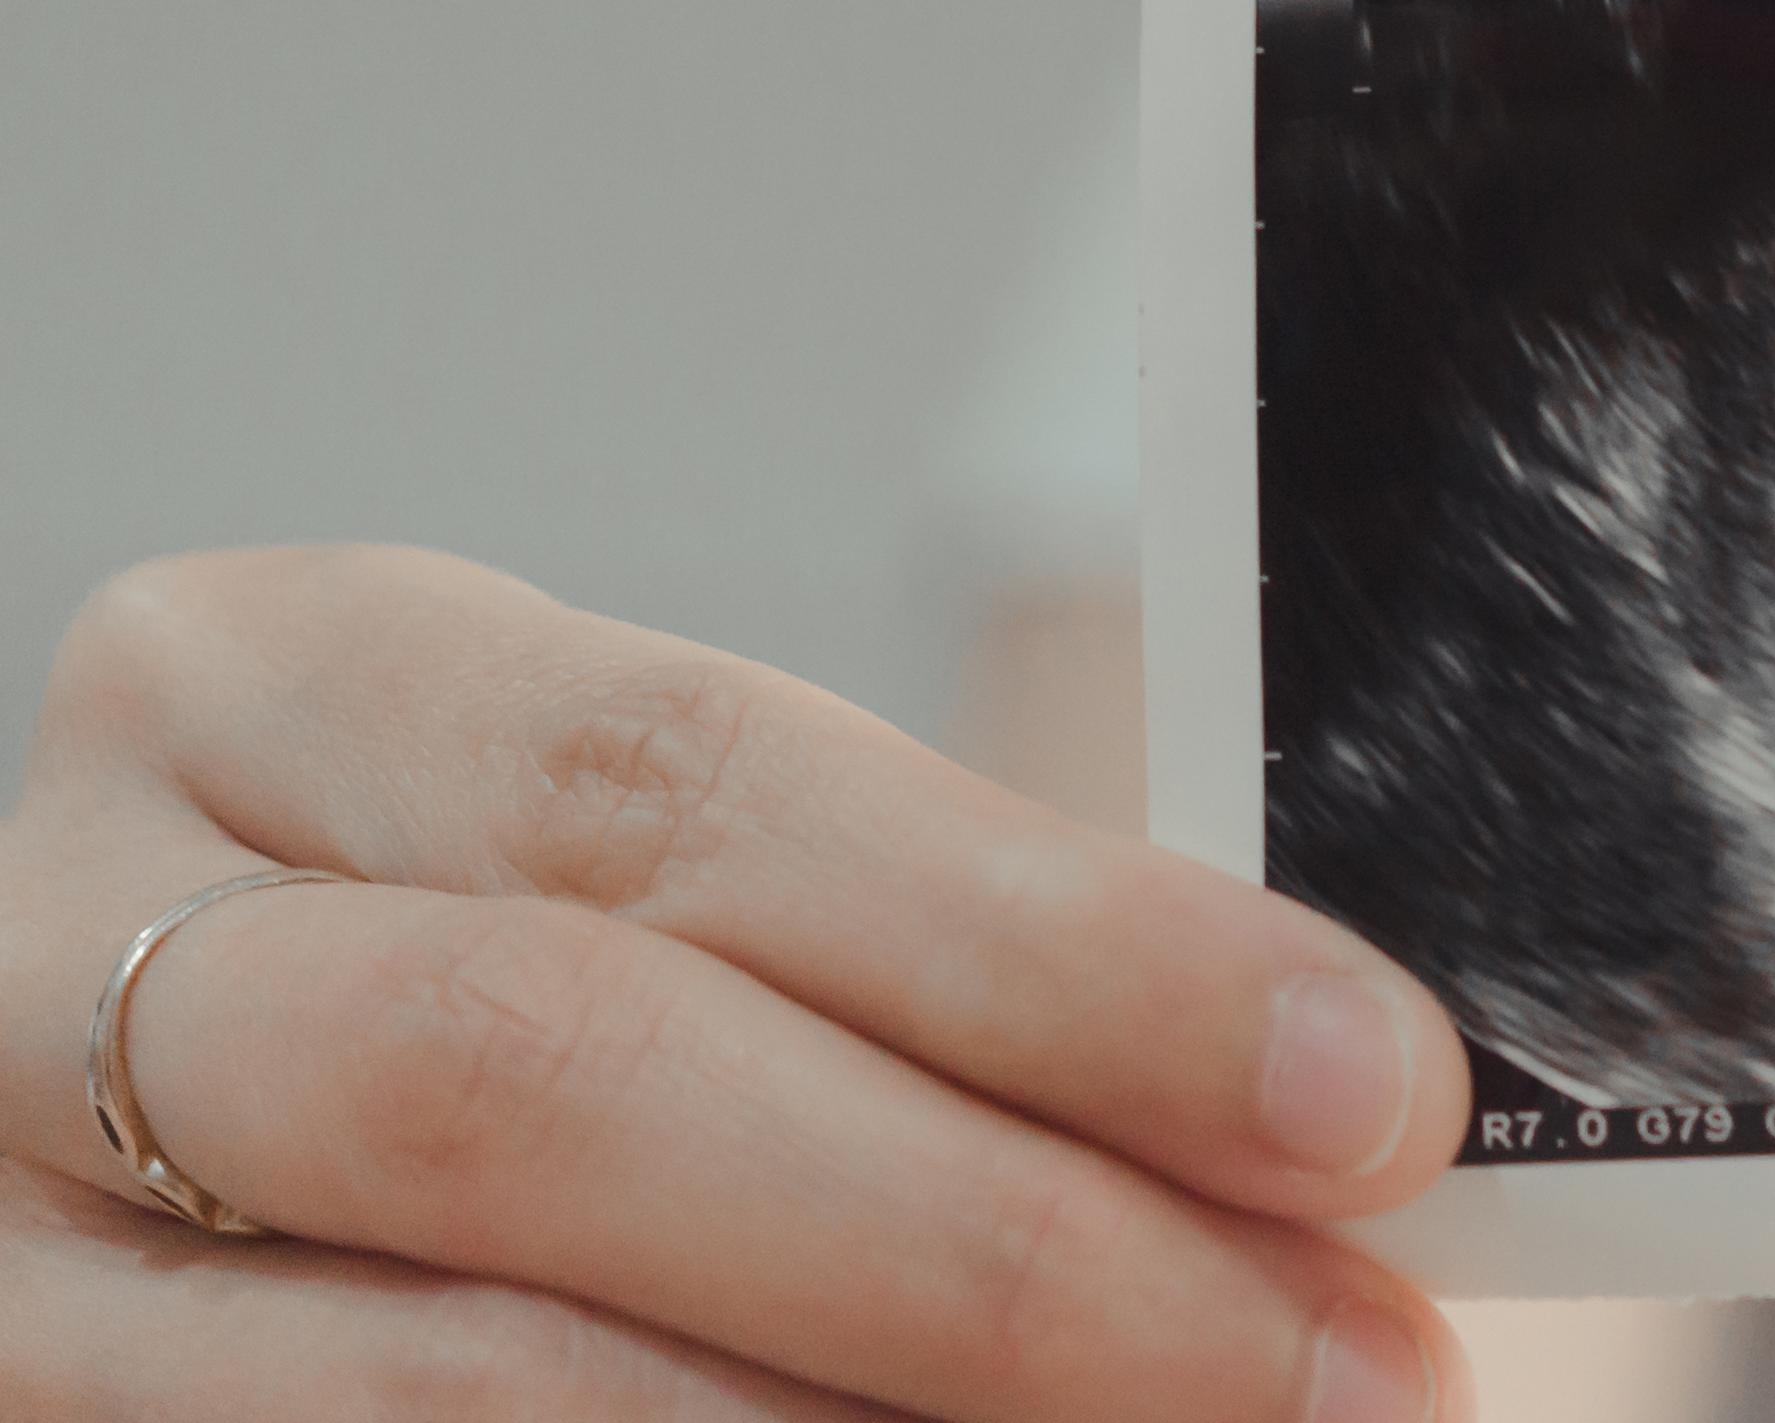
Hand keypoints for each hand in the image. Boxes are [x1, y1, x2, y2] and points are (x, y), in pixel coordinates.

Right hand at [2, 547, 1476, 1419]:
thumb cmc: (557, 1017)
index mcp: (282, 686)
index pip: (695, 784)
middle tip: (1338, 1367)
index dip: (1061, 955)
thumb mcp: (688, 901)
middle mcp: (62, 946)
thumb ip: (940, 974)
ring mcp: (8, 1259)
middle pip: (546, 1077)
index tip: (1374, 1094)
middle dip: (992, 1243)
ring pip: (456, 1379)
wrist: (288, 1174)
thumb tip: (1333, 1123)